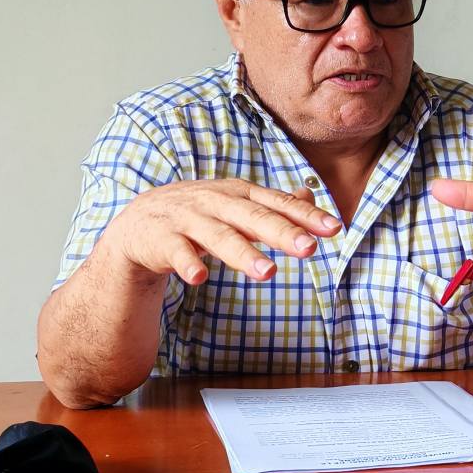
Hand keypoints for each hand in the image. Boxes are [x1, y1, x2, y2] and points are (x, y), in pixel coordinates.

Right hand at [96, 180, 342, 284]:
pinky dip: (187, 264)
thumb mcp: (236, 205)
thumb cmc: (198, 215)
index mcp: (238, 194)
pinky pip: (175, 254)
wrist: (138, 223)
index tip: (334, 229)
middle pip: (253, 217)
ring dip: (242, 254)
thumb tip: (309, 194)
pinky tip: (199, 278)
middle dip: (282, 232)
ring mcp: (187, 219)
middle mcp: (215, 202)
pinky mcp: (160, 239)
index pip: (277, 203)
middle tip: (309, 249)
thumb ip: (272, 204)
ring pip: (218, 236)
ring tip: (268, 272)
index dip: (306, 215)